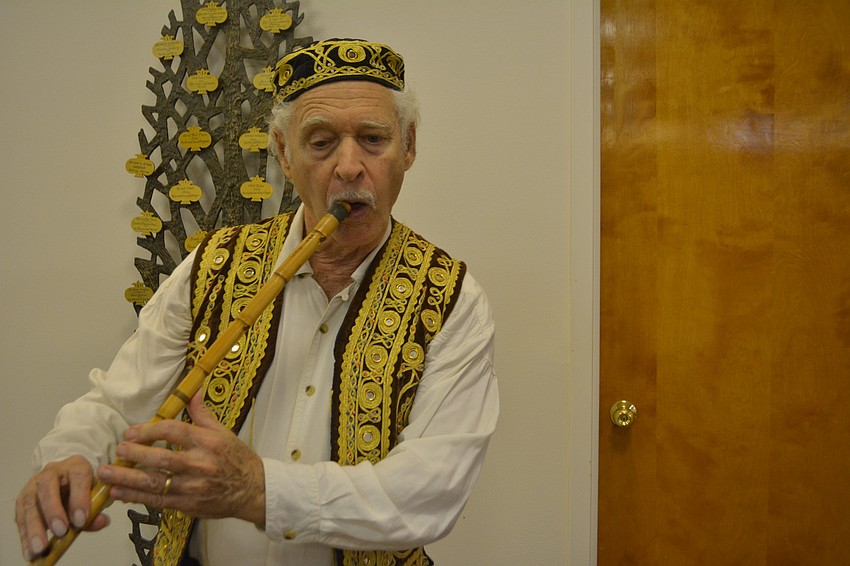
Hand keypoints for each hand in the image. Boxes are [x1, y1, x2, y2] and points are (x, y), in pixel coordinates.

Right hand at [15, 455, 109, 560]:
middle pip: (47, 486)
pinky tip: (30, 549)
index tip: (81, 519)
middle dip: (53, 510)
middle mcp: (52, 471)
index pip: (78, 476)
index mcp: (76, 465)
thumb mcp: (95, 495)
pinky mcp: (23, 499)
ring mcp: (34, 484)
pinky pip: (21, 516)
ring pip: (30, 502)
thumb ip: (97, 509)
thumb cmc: (82, 489)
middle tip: (61, 531)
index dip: (80, 497)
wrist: (67, 482)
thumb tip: (101, 521)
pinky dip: (25, 535)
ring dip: (35, 527)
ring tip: (41, 547)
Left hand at [96, 392, 265, 525]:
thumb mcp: (223, 432)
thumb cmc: (237, 459)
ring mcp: (194, 487)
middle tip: (116, 450)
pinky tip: (119, 492)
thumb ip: (201, 413)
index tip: (131, 432)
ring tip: (106, 474)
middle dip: (135, 454)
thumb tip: (191, 390)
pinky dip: (136, 497)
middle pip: (161, 458)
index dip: (149, 430)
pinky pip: (157, 501)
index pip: (174, 431)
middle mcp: (200, 464)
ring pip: (155, 483)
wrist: (253, 490)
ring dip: (127, 479)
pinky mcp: (188, 505)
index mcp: (208, 442)